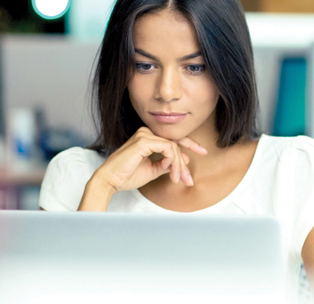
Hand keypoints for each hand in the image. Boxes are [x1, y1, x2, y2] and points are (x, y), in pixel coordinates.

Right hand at [92, 127, 207, 191]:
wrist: (110, 181)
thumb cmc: (126, 176)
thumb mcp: (152, 170)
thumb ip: (166, 164)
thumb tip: (183, 161)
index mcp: (148, 137)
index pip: (173, 139)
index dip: (190, 145)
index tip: (203, 152)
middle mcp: (146, 132)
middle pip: (176, 143)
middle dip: (185, 162)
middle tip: (190, 178)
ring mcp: (145, 135)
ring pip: (174, 147)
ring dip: (178, 165)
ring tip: (177, 179)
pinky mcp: (144, 141)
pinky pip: (169, 149)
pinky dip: (173, 161)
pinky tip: (170, 172)